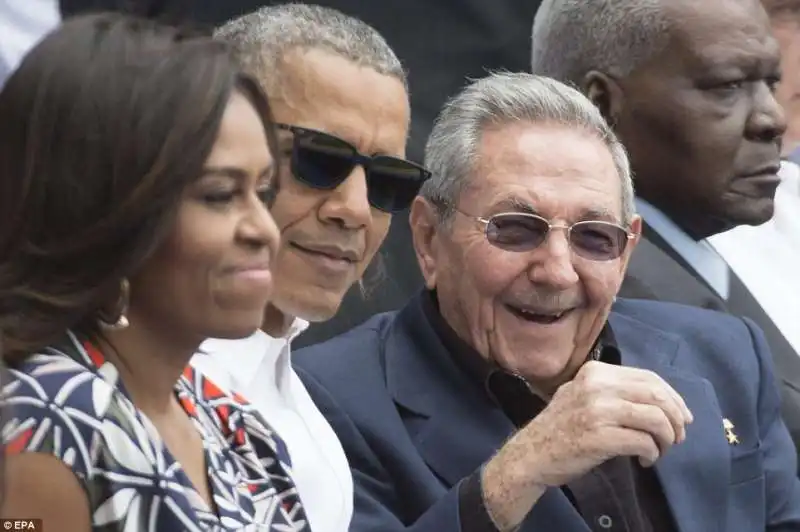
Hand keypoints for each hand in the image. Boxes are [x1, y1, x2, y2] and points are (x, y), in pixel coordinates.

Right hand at [482, 362, 692, 528]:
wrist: (531, 454)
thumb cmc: (560, 426)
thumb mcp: (581, 394)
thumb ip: (613, 390)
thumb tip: (661, 399)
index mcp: (596, 372)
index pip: (649, 378)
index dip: (673, 398)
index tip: (682, 417)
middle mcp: (596, 386)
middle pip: (657, 396)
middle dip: (676, 419)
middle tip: (678, 437)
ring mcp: (597, 411)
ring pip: (655, 419)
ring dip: (667, 439)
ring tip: (661, 450)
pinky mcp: (599, 437)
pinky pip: (644, 443)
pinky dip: (652, 453)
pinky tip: (644, 460)